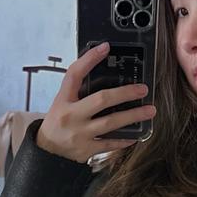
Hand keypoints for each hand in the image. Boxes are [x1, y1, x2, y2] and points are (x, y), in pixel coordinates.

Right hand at [35, 42, 155, 162]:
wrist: (46, 149)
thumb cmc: (58, 121)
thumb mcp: (62, 101)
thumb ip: (79, 89)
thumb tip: (103, 73)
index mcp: (63, 99)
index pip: (75, 74)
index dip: (89, 59)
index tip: (105, 47)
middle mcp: (71, 115)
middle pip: (101, 100)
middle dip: (124, 93)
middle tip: (143, 89)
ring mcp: (79, 133)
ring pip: (110, 123)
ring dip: (132, 116)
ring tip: (149, 111)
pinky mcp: (86, 149)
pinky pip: (109, 144)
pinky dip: (123, 139)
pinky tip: (136, 135)